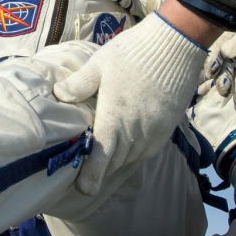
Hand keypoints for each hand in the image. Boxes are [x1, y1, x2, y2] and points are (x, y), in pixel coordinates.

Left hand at [54, 13, 207, 195]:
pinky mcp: (167, 127)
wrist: (176, 45)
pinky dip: (133, 154)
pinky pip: (147, 150)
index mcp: (116, 118)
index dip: (92, 174)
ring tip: (101, 164)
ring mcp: (155, 132)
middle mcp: (137, 132)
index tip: (84, 190)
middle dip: (100, 170)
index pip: (102, 155)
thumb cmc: (133, 53)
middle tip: (83, 176)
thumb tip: (58, 96)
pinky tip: (124, 149)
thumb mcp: (99, 64)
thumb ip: (79, 84)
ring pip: (132, 157)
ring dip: (117, 162)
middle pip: (115, 161)